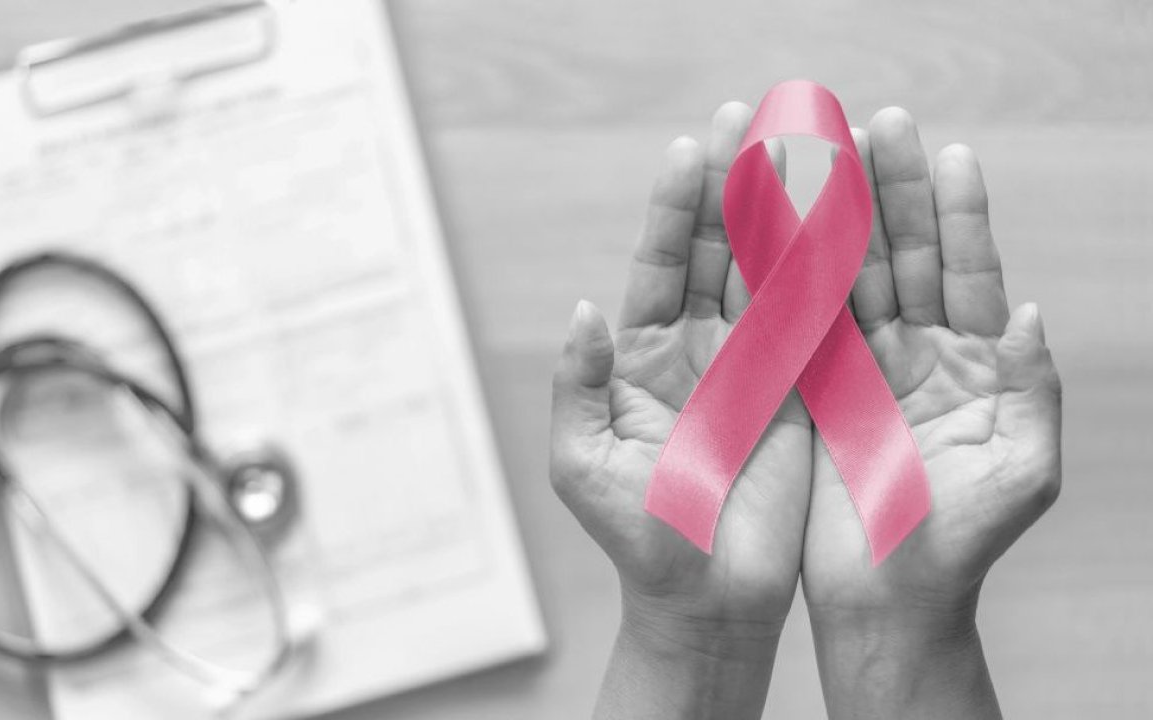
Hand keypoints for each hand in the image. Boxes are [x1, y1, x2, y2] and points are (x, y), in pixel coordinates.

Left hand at [550, 103, 807, 645]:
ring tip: (802, 148)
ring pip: (768, 272)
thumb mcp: (583, 463)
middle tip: (752, 120)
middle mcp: (698, 348)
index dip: (672, 207)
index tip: (689, 150)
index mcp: (642, 355)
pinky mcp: (800, 391)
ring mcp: (751, 366)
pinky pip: (815, 321)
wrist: (706, 599)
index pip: (658, 264)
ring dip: (783, 212)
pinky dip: (828, 272)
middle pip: (714, 250)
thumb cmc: (636, 539)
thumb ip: (580, 384)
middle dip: (730, 186)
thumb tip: (584, 308)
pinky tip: (841, 219)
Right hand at [802, 108, 1062, 717]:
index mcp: (970, 363)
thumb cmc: (958, 545)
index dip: (955, 214)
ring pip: (841, 277)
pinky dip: (780, 274)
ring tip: (811, 151)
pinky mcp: (805, 389)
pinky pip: (792, 322)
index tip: (944, 154)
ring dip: (827, 216)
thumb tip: (1024, 308)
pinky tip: (768, 225)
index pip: (963, 272)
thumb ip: (1033, 389)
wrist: (885, 602)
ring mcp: (856, 367)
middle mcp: (913, 353)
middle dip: (887, 190)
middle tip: (871, 123)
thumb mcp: (1022, 473)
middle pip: (899, 256)